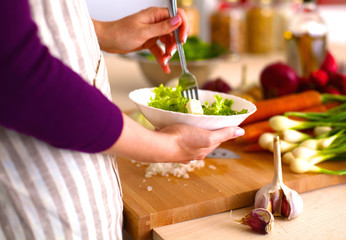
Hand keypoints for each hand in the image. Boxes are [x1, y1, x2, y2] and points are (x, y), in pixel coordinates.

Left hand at [92, 7, 188, 73]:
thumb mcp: (143, 32)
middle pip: (174, 31)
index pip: (177, 16)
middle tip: (171, 53)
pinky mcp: (149, 42)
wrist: (106, 40)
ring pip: (167, 42)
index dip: (183, 26)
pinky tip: (165, 67)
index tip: (183, 39)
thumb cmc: (120, 33)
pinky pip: (159, 50)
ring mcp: (152, 32)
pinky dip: (162, 58)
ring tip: (164, 61)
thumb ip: (162, 28)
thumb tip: (178, 20)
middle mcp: (156, 22)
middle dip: (174, 43)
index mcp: (155, 14)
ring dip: (168, 53)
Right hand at [105, 114, 244, 163]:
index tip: (221, 118)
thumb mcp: (207, 136)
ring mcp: (180, 150)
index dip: (221, 129)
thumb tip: (241, 132)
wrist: (157, 145)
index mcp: (203, 151)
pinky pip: (177, 136)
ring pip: (191, 138)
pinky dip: (179, 131)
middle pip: (204, 139)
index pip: (217, 139)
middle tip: (205, 117)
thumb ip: (223, 134)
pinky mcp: (169, 144)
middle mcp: (193, 153)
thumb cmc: (182, 140)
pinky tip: (176, 125)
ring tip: (191, 119)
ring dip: (192, 130)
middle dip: (206, 129)